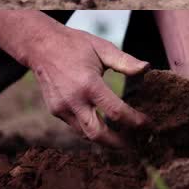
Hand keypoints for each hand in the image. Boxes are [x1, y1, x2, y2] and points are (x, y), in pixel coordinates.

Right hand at [29, 27, 150, 146]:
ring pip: (86, 134)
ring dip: (107, 140)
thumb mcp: (103, 48)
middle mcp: (73, 100)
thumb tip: (147, 67)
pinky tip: (108, 129)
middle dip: (120, 143)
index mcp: (89, 84)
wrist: (40, 46)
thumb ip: (125, 61)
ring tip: (127, 140)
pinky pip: (77, 127)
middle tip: (138, 144)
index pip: (116, 112)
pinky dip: (93, 130)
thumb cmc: (76, 44)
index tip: (148, 124)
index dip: (135, 121)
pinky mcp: (56, 111)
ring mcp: (62, 108)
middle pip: (98, 134)